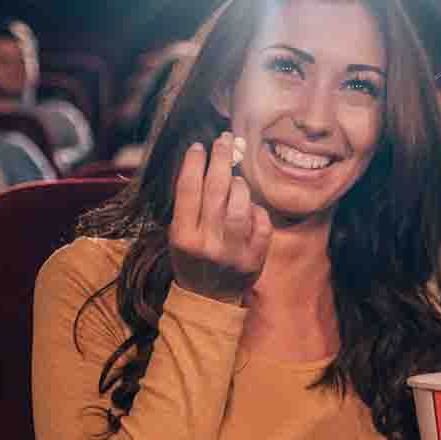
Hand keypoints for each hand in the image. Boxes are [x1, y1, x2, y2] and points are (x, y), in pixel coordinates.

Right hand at [169, 132, 271, 304]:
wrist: (208, 299)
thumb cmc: (192, 258)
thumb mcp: (179, 235)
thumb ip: (189, 206)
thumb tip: (204, 164)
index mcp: (183, 236)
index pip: (188, 190)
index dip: (194, 163)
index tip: (199, 145)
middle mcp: (207, 244)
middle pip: (216, 192)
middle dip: (221, 160)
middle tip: (225, 141)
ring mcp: (232, 253)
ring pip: (240, 206)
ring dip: (240, 186)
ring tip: (236, 178)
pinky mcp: (254, 259)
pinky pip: (261, 224)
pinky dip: (258, 210)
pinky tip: (251, 206)